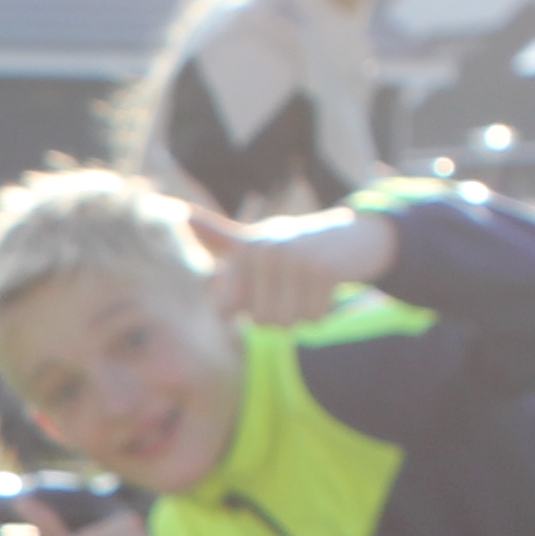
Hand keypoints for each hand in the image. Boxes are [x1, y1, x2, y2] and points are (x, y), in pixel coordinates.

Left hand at [188, 200, 395, 330]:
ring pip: (286, 324)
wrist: (353, 235)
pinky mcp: (324, 271)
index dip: (245, 309)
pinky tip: (326, 289)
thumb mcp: (255, 238)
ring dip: (300, 314)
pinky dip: (321, 313)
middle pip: (260, 322)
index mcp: (245, 247)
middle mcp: (266, 250)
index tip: (263, 285)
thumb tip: (181, 212)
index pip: (227, 309)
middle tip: (292, 287)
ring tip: (307, 287)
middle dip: (278, 314)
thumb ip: (218, 236)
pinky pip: (313, 319)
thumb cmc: (295, 245)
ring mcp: (295, 259)